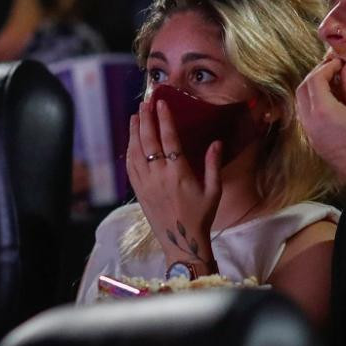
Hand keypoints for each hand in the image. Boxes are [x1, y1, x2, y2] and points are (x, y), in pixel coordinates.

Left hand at [125, 98, 221, 270]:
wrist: (182, 243)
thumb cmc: (201, 217)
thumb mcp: (214, 191)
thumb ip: (213, 165)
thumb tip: (216, 142)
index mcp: (179, 174)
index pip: (169, 140)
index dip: (164, 119)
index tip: (161, 103)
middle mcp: (159, 177)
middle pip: (149, 141)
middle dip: (146, 119)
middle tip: (145, 103)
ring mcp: (146, 184)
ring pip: (135, 152)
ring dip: (134, 132)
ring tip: (135, 116)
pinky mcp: (139, 192)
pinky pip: (130, 167)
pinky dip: (129, 150)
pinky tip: (131, 140)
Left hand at [296, 56, 345, 190]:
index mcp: (323, 111)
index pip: (315, 79)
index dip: (326, 67)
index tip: (340, 62)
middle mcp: (310, 122)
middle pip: (302, 88)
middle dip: (316, 75)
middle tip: (334, 68)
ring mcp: (309, 133)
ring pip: (301, 102)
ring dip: (312, 88)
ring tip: (333, 82)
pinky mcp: (313, 140)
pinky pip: (305, 114)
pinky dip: (313, 101)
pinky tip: (330, 99)